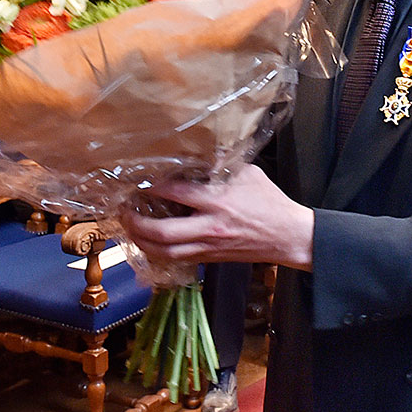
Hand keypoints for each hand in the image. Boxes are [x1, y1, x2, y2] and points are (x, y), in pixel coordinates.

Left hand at [122, 164, 314, 271]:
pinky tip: (149, 243)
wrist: (288, 236)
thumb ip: (221, 164)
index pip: (176, 193)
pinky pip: (177, 260)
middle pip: (162, 233)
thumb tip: (200, 150)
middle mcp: (209, 227)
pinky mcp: (210, 259)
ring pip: (165, 252)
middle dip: (136, 223)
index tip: (138, 180)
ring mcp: (209, 246)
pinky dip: (158, 252)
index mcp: (218, 201)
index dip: (152, 187)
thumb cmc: (270, 201)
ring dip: (141, 241)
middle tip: (124, 211)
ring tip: (129, 228)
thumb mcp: (248, 173)